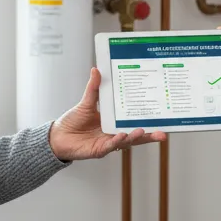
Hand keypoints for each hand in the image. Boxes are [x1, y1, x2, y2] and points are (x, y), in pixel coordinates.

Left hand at [49, 68, 166, 160]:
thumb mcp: (86, 102)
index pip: (134, 123)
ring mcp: (108, 143)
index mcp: (114, 123)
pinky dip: (116, 141)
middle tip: (163, 133)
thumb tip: (97, 70)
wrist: (57, 136)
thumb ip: (94, 88)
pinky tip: (122, 136)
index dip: (148, 122)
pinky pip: (110, 146)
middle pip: (136, 136)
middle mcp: (114, 134)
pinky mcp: (99, 150)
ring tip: (143, 131)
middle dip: (150, 135)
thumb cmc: (72, 121)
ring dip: (135, 137)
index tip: (161, 117)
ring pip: (126, 142)